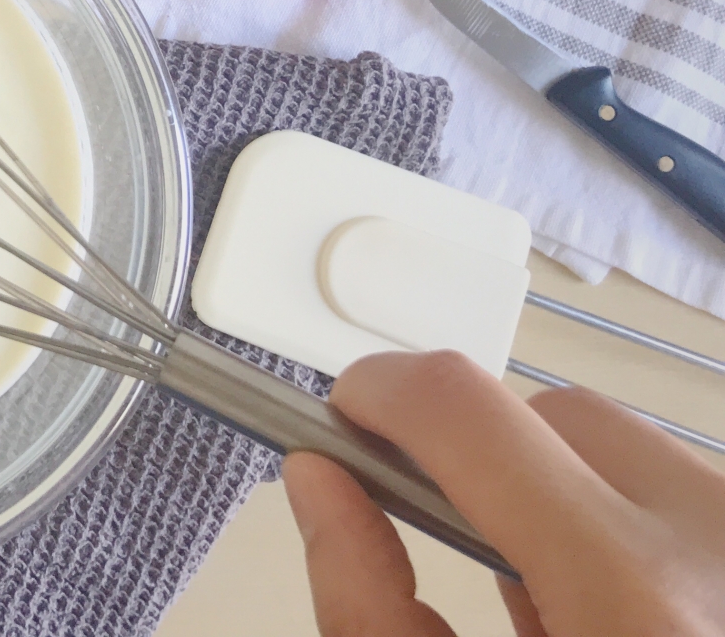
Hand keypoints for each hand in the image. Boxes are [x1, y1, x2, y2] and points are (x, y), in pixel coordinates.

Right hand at [285, 350, 724, 636]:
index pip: (468, 408)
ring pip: (632, 446)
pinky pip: (690, 488)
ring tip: (574, 604)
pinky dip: (645, 529)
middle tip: (472, 557)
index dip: (383, 393)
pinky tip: (641, 610)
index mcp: (629, 592)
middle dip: (492, 467)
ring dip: (575, 498)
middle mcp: (717, 543)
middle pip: (554, 415)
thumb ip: (367, 603)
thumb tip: (317, 476)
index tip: (347, 416)